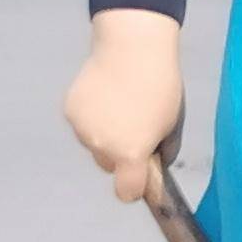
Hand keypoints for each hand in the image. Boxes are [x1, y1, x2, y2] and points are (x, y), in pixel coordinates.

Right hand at [64, 11, 187, 204]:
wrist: (132, 49)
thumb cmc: (161, 87)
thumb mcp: (173, 125)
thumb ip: (162, 152)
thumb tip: (153, 164)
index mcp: (129, 154)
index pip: (126, 192)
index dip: (135, 187)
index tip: (141, 176)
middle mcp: (101, 146)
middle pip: (109, 166)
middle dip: (121, 156)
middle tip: (136, 129)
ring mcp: (81, 129)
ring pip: (94, 145)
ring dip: (105, 136)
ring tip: (121, 106)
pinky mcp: (69, 111)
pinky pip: (83, 125)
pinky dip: (93, 118)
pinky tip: (105, 96)